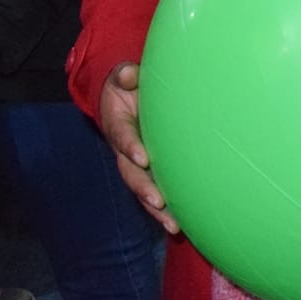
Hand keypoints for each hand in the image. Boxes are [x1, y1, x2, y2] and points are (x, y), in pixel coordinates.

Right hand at [100, 62, 179, 233]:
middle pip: (131, 173)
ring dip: (156, 209)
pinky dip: (166, 209)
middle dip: (144, 189)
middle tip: (158, 201)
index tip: (142, 158)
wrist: (124, 98)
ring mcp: (136, 164)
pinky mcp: (149, 171)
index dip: (130, 147)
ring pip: (143, 190)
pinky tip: (182, 224)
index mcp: (118, 124)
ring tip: (174, 224)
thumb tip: (129, 75)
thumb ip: (125, 75)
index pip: (122, 137)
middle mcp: (125, 149)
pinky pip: (156, 192)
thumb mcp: (123, 76)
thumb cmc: (128, 86)